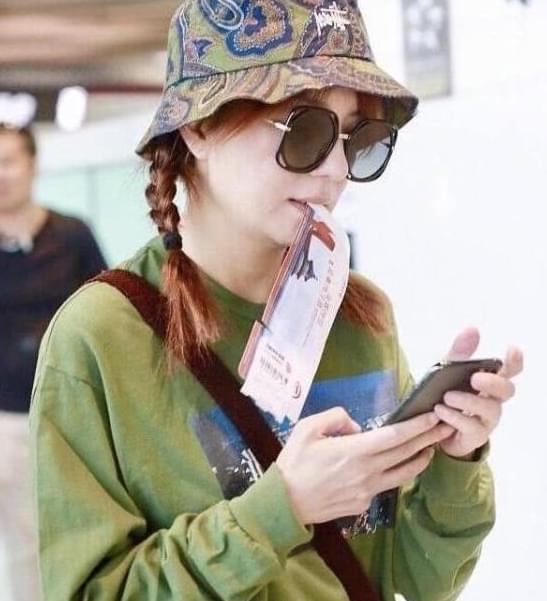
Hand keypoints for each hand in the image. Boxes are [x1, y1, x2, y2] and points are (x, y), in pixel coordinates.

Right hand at [276, 407, 452, 524]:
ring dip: (420, 460)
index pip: (395, 437)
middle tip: (445, 427)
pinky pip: (384, 485)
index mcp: (354, 451)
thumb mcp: (307, 428)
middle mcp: (366, 472)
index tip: (433, 417)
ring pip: (403, 474)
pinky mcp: (363, 504)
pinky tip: (395, 466)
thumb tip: (356, 426)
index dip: (417, 427)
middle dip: (428, 438)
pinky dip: (394, 473)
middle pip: (406, 454)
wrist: (283, 502)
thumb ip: (335, 418)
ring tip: (431, 448)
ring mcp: (367, 491)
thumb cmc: (294, 462)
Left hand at [434, 327, 523, 457]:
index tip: (511, 349)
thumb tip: (472, 328)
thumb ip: (459, 353)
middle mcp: (493, 400)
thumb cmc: (445, 394)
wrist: (432, 427)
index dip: (515, 361)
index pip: (510, 370)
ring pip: (490, 409)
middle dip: (493, 383)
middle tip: (474, 378)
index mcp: (489, 382)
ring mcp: (487, 419)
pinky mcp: (475, 435)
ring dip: (468, 401)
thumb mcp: (446, 371)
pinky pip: (471, 427)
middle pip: (507, 390)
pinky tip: (440, 410)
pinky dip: (455, 417)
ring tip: (447, 396)